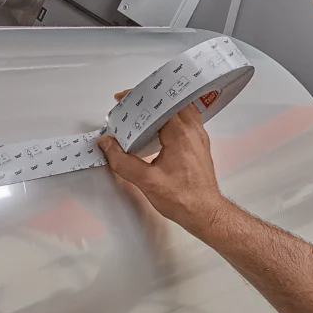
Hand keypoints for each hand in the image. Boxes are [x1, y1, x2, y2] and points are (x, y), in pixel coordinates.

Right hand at [97, 97, 228, 235]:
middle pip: (171, 102)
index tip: (124, 99)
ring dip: (163, 107)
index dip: (139, 98)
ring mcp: (199, 137)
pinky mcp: (200, 145)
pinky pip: (187, 120)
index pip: (159, 105)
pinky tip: (160, 126)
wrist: (206, 214)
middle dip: (150, 99)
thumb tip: (107, 145)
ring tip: (144, 110)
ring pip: (182, 109)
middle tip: (132, 103)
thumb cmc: (184, 200)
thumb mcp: (146, 181)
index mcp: (180, 135)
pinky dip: (172, 116)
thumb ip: (122, 161)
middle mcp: (193, 132)